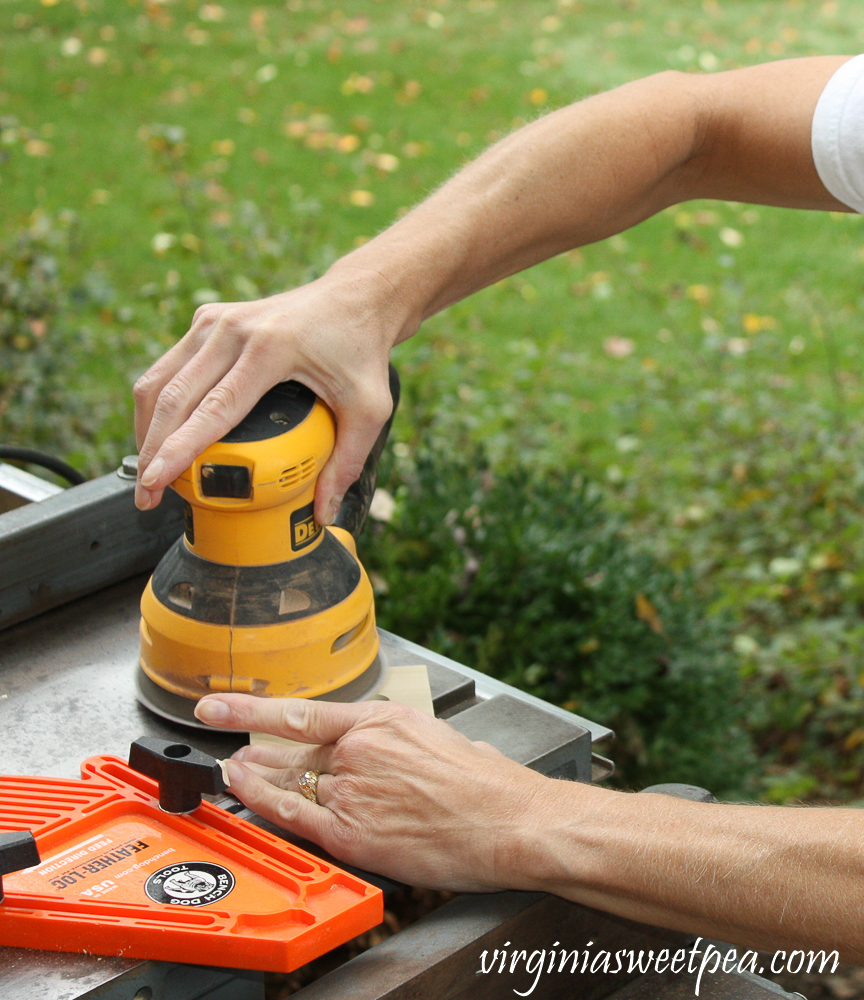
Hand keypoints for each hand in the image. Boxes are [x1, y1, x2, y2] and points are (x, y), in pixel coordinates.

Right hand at [132, 266, 414, 522]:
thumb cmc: (362, 350)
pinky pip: (168, 367)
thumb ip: (347, 463)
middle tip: (147, 495)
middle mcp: (234, 330)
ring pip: (159, 380)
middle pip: (173, 398)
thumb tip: (323, 513)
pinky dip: (158, 405)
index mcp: (270, 349)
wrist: (357, 297)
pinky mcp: (208, 320)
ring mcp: (215, 321)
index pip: (212, 409)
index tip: (155, 482)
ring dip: (147, 429)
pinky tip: (162, 437)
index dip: (178, 450)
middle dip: (152, 451)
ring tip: (150, 473)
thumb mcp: (370, 409)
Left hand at [194, 694, 557, 891]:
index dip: (250, 709)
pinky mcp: (354, 834)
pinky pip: (298, 817)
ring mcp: (353, 792)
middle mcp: (359, 751)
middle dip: (258, 749)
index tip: (219, 704)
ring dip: (257, 777)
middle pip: (295, 753)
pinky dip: (266, 805)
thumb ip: (401, 741)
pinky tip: (248, 794)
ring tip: (234, 771)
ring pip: (290, 784)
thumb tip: (391, 750)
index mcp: (382, 721)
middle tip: (230, 745)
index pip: (301, 713)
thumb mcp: (440, 737)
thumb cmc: (487, 783)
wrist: (509, 822)